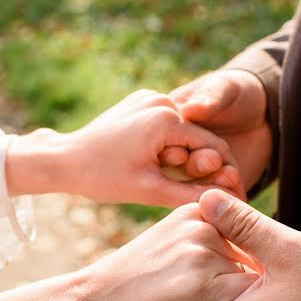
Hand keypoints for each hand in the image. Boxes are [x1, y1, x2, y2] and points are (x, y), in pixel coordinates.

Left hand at [6, 90, 243, 206]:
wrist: (63, 160)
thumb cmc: (102, 177)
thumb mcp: (149, 190)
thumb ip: (189, 195)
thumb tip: (223, 203)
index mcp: (166, 118)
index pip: (211, 146)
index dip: (225, 172)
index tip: (237, 194)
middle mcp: (160, 100)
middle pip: (197, 138)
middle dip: (201, 165)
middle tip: (208, 193)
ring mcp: (148, 97)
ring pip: (182, 133)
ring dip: (182, 155)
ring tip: (170, 178)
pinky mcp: (138, 101)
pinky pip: (165, 126)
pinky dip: (168, 145)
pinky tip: (157, 164)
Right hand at [75, 202, 258, 300]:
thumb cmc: (129, 282)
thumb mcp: (167, 244)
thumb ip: (204, 241)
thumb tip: (252, 259)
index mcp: (194, 210)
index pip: (243, 237)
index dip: (229, 266)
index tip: (196, 279)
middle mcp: (202, 225)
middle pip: (248, 260)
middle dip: (231, 283)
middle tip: (187, 294)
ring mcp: (202, 254)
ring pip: (246, 282)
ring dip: (226, 299)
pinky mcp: (202, 287)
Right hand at [160, 70, 272, 191]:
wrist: (265, 116)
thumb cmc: (240, 94)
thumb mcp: (227, 87)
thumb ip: (211, 95)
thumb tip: (191, 108)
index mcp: (172, 125)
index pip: (166, 140)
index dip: (175, 147)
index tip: (183, 152)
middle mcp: (179, 150)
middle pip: (178, 165)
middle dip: (195, 165)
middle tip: (213, 162)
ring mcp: (196, 169)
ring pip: (195, 183)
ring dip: (210, 183)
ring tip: (231, 176)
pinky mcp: (213, 184)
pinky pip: (216, 193)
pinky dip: (226, 193)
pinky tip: (238, 191)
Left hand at [193, 190, 300, 300]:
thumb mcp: (291, 250)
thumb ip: (243, 225)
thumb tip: (206, 200)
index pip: (194, 286)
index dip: (208, 254)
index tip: (227, 233)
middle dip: (228, 270)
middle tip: (253, 246)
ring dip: (246, 289)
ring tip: (272, 267)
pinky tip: (285, 290)